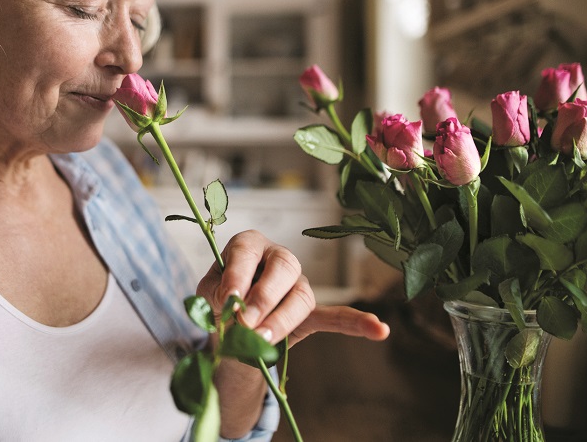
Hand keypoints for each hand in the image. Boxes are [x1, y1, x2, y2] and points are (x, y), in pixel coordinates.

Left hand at [196, 229, 389, 344]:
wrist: (230, 321)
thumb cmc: (219, 298)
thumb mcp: (207, 293)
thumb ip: (216, 296)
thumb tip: (231, 310)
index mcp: (250, 245)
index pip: (246, 251)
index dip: (236, 274)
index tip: (227, 300)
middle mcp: (278, 258)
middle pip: (283, 267)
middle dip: (264, 295)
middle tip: (245, 321)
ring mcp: (298, 284)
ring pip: (300, 296)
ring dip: (282, 319)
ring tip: (262, 340)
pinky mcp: (310, 312)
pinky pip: (335, 316)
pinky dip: (355, 323)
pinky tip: (378, 329)